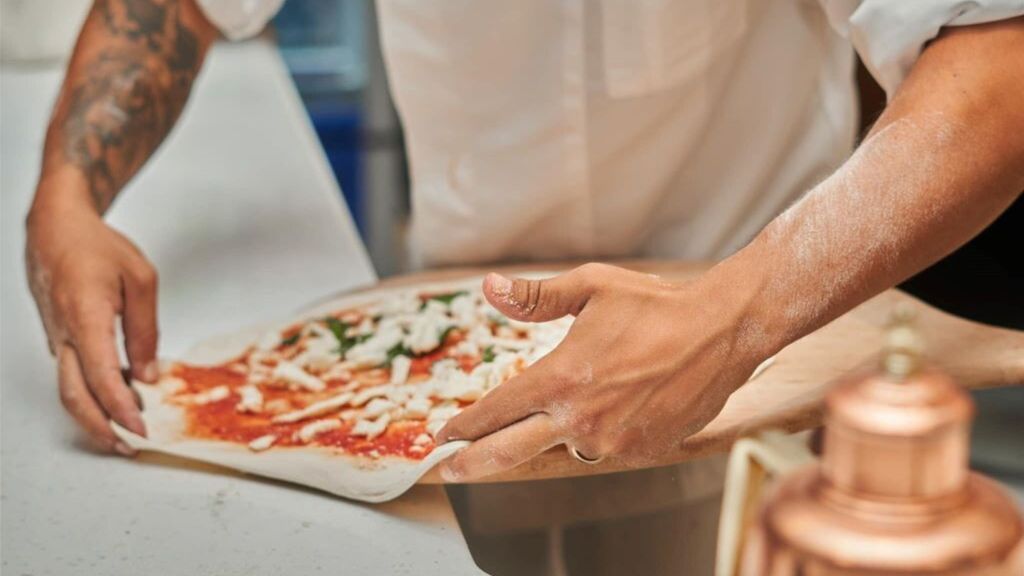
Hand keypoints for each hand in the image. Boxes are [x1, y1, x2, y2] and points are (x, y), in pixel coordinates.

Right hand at [26, 195, 156, 453]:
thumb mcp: (140, 280)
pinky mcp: (59, 339)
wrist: (55, 228)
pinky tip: (118, 401)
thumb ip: (145, 330)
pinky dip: (93, 395)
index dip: (119, 407)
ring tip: (126, 434)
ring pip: (70, 390)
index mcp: (84, 316)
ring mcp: (57, 339)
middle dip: (102, 429)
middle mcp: (63, 334)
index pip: (100, 375)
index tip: (140, 427)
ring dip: (96, 417)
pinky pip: (73, 375)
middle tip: (131, 447)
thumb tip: (148, 375)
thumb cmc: (97, 247)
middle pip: (75, 396)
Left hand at [437, 263, 771, 480]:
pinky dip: (600, 432)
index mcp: (560, 378)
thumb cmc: (654, 305)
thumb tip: (489, 288)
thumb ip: (535, 296)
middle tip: (447, 470)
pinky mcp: (640, 452)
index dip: (464, 424)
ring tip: (575, 403)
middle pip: (509, 451)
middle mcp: (580, 417)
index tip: (443, 435)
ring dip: (558, 431)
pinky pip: (605, 448)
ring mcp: (611, 440)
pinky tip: (614, 406)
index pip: (496, 410)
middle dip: (472, 462)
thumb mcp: (590, 287)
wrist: (721, 331)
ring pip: (566, 445)